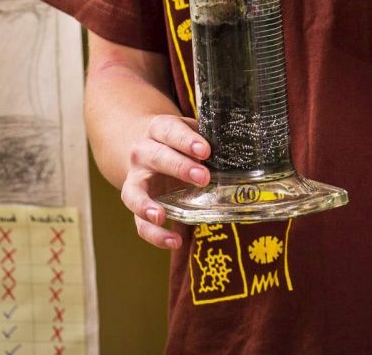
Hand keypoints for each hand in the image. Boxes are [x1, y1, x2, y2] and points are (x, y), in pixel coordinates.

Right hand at [120, 114, 210, 249]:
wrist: (147, 148)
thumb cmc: (177, 142)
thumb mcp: (189, 134)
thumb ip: (205, 141)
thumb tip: (237, 152)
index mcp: (158, 130)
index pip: (170, 131)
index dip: (186, 141)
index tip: (205, 151)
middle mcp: (142, 153)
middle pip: (157, 158)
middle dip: (179, 167)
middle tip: (204, 178)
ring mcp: (135, 180)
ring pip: (134, 193)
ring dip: (148, 205)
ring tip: (161, 216)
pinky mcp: (135, 205)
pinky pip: (139, 223)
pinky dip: (154, 234)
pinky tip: (174, 241)